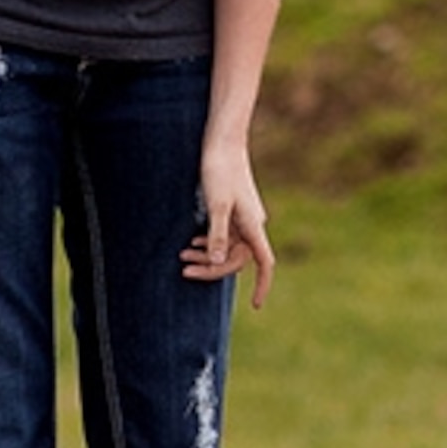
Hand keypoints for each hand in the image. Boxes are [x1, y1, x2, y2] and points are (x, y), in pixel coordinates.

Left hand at [182, 131, 276, 307]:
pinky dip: (209, 243)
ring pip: (228, 248)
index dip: (263, 285)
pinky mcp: (233, 210)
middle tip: (184, 270)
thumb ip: (218, 235)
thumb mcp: (216, 205)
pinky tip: (193, 242)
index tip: (256, 305)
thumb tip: (220, 263)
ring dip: (207, 256)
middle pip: (237, 259)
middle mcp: (252, 225)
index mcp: (253, 225)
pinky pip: (224, 236)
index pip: (264, 263)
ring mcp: (243, 218)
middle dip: (212, 269)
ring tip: (182, 255)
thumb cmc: (221, 171)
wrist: (223, 142)